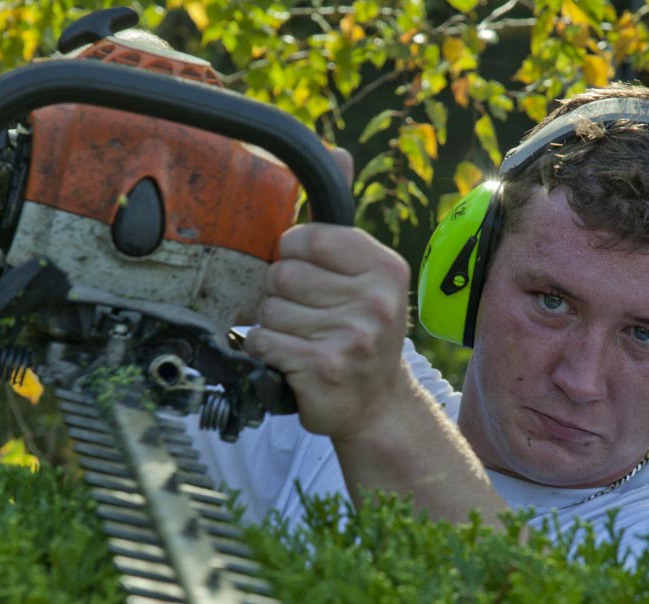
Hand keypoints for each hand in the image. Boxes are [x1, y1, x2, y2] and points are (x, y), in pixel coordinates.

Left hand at [243, 152, 412, 439]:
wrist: (377, 405)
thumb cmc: (361, 332)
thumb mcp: (364, 276)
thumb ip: (342, 222)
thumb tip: (338, 153)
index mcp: (384, 267)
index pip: (304, 238)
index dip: (292, 257)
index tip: (311, 280)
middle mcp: (376, 300)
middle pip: (281, 275)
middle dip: (282, 297)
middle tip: (310, 319)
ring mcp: (353, 336)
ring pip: (268, 311)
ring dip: (274, 328)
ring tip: (304, 342)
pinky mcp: (326, 367)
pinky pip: (263, 342)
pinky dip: (267, 352)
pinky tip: (292, 360)